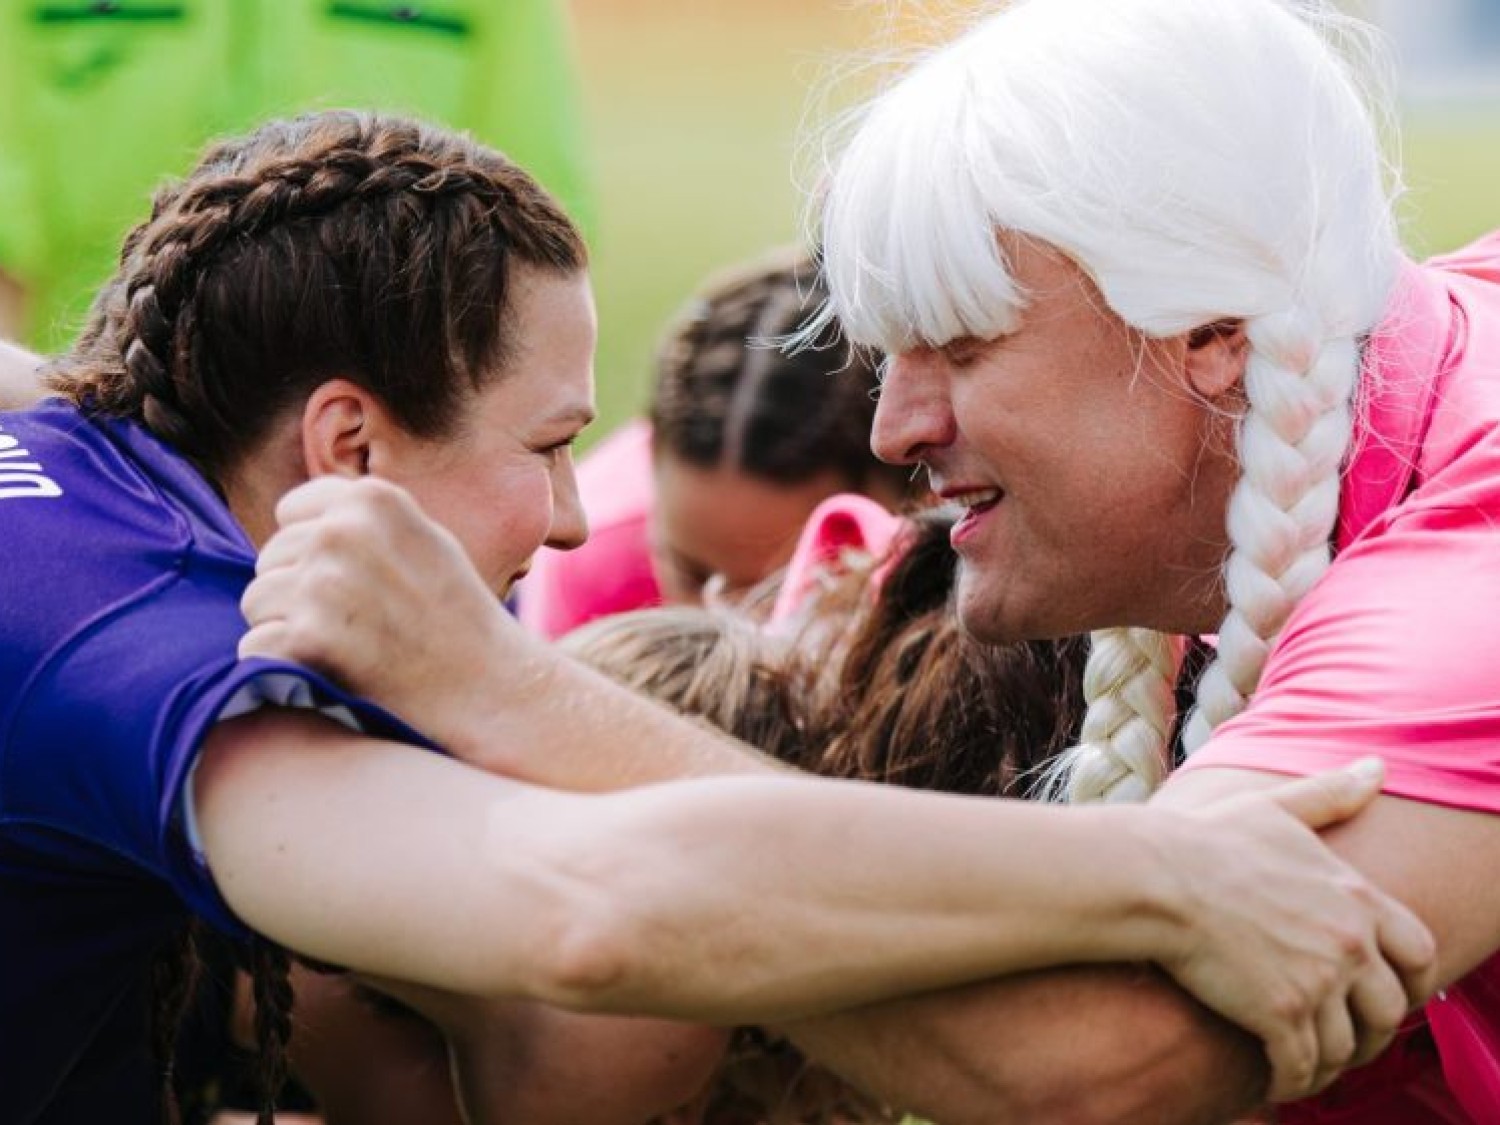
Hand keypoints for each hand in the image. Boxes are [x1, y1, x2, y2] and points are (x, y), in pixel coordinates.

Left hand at [239, 476, 529, 752]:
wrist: (493, 689)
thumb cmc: (459, 619)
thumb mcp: (423, 540)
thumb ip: (364, 522)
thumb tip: (294, 519)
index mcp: (372, 498)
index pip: (292, 512)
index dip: (314, 552)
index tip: (351, 583)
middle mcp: (341, 532)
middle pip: (271, 558)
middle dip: (299, 592)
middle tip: (358, 625)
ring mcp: (322, 585)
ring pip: (257, 601)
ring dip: (289, 628)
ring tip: (349, 648)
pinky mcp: (306, 639)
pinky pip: (255, 646)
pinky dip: (283, 667)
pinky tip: (333, 672)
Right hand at [1151, 758, 1434, 1101]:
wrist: (1153, 877)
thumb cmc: (1205, 839)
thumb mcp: (1274, 809)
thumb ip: (1330, 796)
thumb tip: (1377, 768)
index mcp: (1355, 896)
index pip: (1420, 953)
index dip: (1409, 980)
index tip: (1384, 990)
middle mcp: (1348, 942)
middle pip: (1389, 1009)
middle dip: (1370, 1029)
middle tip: (1343, 1035)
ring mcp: (1317, 981)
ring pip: (1346, 1046)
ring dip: (1329, 1060)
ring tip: (1307, 1061)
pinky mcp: (1279, 1015)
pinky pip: (1302, 1068)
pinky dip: (1293, 1081)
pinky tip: (1276, 1078)